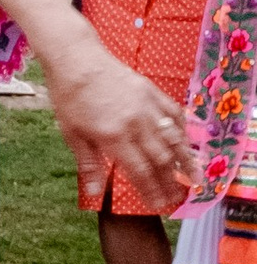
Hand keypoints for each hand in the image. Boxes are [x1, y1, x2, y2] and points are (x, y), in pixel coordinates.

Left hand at [31, 25, 188, 213]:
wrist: (77, 59)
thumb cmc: (69, 97)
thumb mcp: (71, 133)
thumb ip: (88, 164)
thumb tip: (94, 195)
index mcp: (114, 136)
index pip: (139, 171)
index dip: (151, 190)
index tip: (158, 205)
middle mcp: (136, 123)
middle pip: (161, 158)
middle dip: (170, 181)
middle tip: (178, 197)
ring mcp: (148, 106)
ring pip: (173, 138)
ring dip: (185, 159)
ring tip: (194, 176)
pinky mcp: (153, 92)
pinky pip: (175, 114)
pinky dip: (183, 130)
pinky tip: (186, 141)